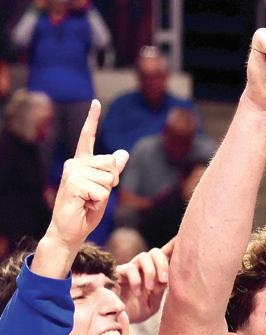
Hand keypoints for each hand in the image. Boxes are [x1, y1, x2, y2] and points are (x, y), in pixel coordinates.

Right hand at [44, 101, 126, 251]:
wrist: (70, 230)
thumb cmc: (87, 210)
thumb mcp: (104, 189)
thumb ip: (112, 171)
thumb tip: (123, 152)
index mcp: (81, 162)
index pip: (88, 137)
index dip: (93, 119)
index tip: (96, 102)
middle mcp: (74, 163)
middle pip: (111, 165)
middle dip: (111, 184)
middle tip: (94, 196)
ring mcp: (71, 172)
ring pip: (109, 178)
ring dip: (105, 194)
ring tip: (88, 201)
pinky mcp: (73, 183)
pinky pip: (103, 192)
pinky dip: (99, 202)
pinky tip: (84, 205)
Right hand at [115, 239, 173, 322]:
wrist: (114, 320)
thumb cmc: (135, 311)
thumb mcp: (153, 303)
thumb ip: (160, 291)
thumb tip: (164, 279)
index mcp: (155, 274)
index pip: (166, 256)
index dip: (174, 245)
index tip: (183, 236)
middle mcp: (143, 268)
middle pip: (156, 252)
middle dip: (163, 263)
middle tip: (164, 280)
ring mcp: (130, 269)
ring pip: (144, 257)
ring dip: (150, 272)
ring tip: (150, 288)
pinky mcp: (118, 273)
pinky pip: (130, 268)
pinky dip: (136, 280)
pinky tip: (137, 292)